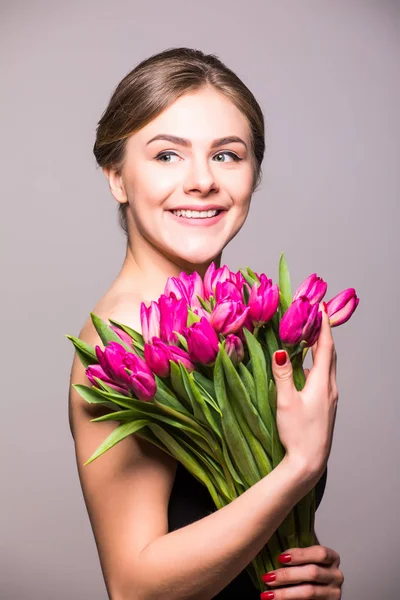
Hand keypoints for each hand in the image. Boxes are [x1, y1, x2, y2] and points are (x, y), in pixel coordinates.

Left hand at [260, 545, 343, 598]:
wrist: (315, 593)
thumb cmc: (307, 571)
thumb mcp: (306, 559)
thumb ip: (297, 555)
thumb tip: (272, 546)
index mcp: (332, 558)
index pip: (320, 553)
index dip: (300, 554)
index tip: (281, 558)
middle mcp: (336, 575)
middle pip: (312, 573)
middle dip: (287, 575)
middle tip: (268, 577)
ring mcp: (333, 593)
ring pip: (309, 592)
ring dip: (285, 593)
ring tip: (268, 593)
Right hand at [271, 303, 337, 479]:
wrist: (309, 463)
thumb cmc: (298, 433)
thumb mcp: (286, 402)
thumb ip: (283, 375)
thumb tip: (280, 351)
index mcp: (323, 384)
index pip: (326, 347)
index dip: (324, 326)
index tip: (322, 308)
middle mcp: (330, 389)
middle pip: (330, 355)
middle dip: (323, 334)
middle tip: (315, 317)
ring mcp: (330, 399)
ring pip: (328, 367)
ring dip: (320, 350)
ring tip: (309, 337)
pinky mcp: (326, 408)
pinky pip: (324, 378)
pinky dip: (318, 365)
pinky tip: (306, 368)